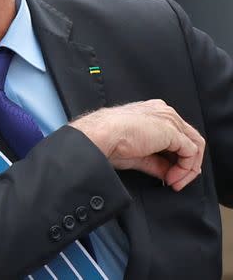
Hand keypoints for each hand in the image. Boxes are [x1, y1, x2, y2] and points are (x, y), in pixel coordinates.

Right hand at [69, 99, 204, 190]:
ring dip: (188, 169)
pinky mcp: (172, 131)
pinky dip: (186, 169)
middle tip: (175, 182)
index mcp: (154, 112)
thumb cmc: (108, 140)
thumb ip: (156, 162)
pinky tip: (171, 178)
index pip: (177, 136)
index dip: (176, 159)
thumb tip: (169, 174)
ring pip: (195, 146)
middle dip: (186, 166)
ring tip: (174, 182)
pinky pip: (191, 152)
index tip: (168, 177)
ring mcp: (169, 120)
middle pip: (189, 140)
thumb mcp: (137, 154)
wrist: (99, 136)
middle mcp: (164, 112)